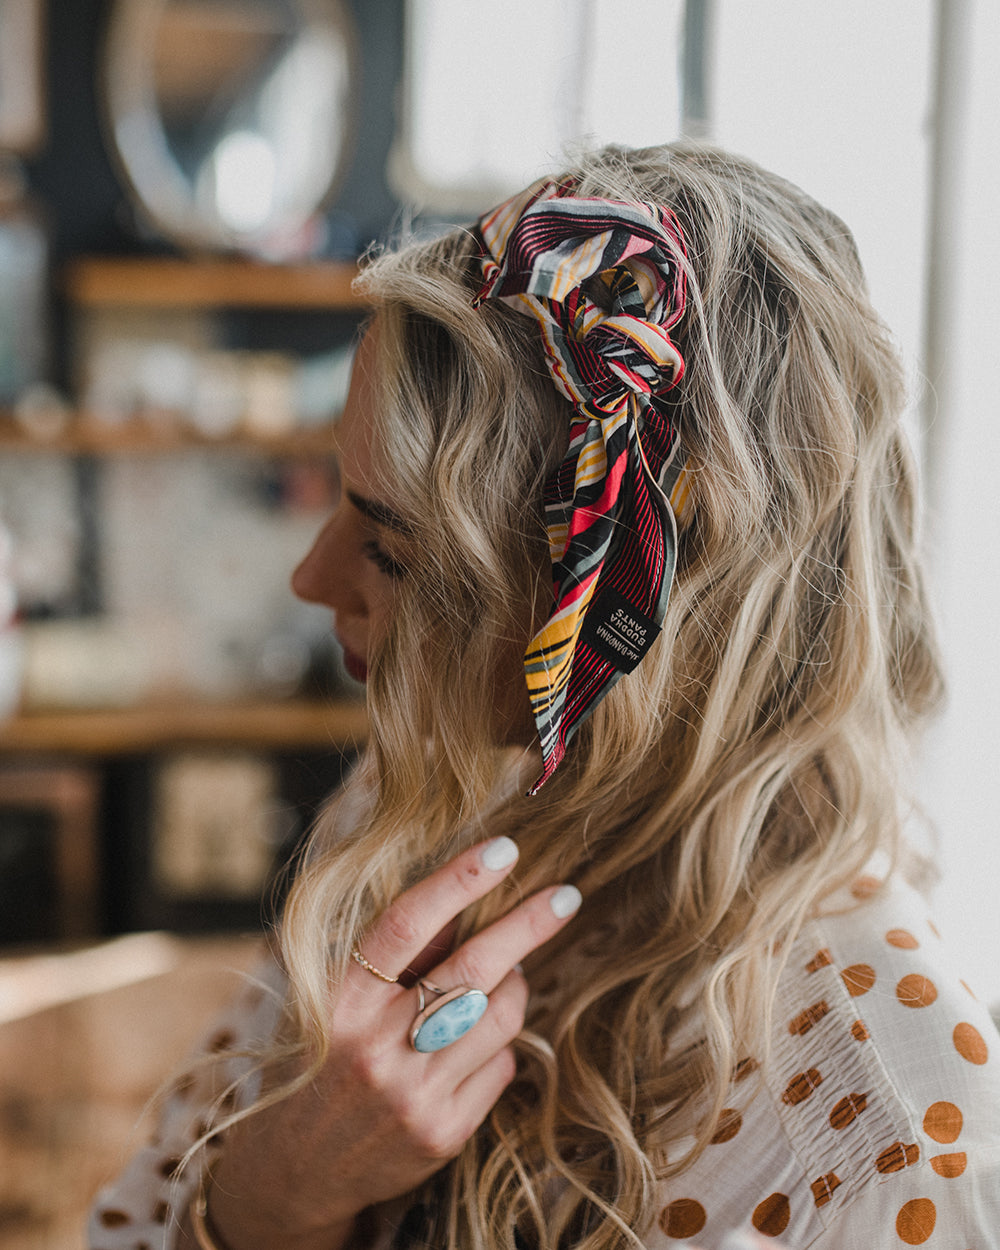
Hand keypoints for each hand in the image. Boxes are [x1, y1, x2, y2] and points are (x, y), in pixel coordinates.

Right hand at [205, 836, 580, 1249]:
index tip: (504, 849)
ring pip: (500, 1015)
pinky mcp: (444, 1132)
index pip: (406, 925)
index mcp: (341, 1001)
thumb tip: (465, 900)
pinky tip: (472, 1043)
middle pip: (472, 969)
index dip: (458, 881)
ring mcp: (414, 1094)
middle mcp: (376, 1047)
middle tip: (565, 895)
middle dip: (527, 925)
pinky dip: (499, 1041)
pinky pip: (500, 1065)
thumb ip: (395, 955)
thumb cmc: (322, 1059)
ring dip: (514, 983)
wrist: (298, 1169)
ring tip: (503, 976)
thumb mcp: (336, 999)